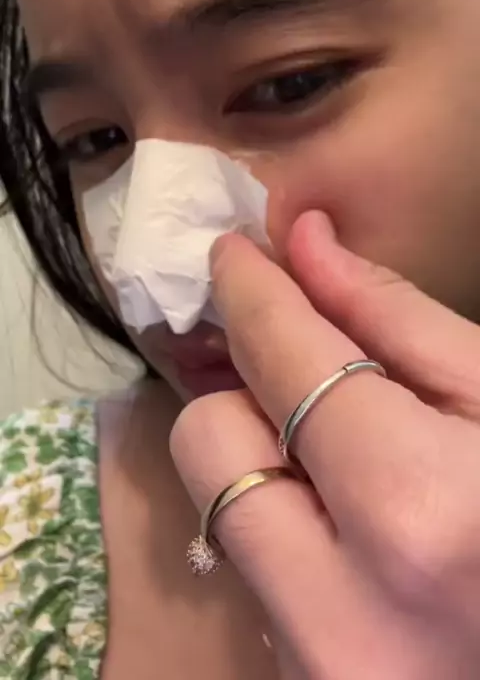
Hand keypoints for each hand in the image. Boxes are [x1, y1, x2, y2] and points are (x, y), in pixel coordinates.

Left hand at [170, 211, 479, 678]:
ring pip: (215, 503)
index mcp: (411, 509)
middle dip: (248, 387)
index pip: (283, 362)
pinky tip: (345, 516)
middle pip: (207, 439)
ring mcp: (306, 658)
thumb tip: (304, 244)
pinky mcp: (295, 678)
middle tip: (305, 369)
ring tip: (339, 451)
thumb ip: (397, 320)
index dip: (250, 292)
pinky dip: (281, 516)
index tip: (231, 251)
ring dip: (260, 452)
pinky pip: (249, 559)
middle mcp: (336, 603)